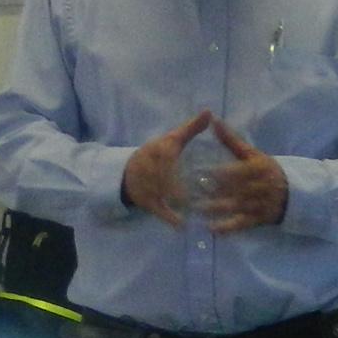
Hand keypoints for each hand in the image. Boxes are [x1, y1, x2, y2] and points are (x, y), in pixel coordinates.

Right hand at [120, 110, 214, 224]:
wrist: (128, 173)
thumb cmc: (156, 154)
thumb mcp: (172, 139)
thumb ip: (191, 128)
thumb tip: (210, 112)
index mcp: (159, 151)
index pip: (170, 155)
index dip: (184, 163)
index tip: (204, 169)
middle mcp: (151, 168)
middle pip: (170, 178)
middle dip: (185, 186)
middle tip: (208, 193)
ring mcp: (148, 187)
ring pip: (166, 195)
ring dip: (181, 203)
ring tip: (202, 209)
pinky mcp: (147, 202)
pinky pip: (160, 211)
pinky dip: (170, 218)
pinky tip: (183, 225)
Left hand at [196, 120, 288, 232]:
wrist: (291, 193)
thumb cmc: (266, 169)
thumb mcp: (252, 153)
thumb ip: (231, 140)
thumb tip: (214, 120)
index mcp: (259, 168)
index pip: (239, 171)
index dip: (223, 173)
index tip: (204, 172)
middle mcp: (260, 187)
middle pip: (236, 189)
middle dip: (216, 191)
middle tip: (193, 191)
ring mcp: (259, 205)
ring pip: (236, 207)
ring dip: (217, 209)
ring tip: (198, 208)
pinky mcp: (256, 220)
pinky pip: (240, 224)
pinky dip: (227, 228)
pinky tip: (211, 228)